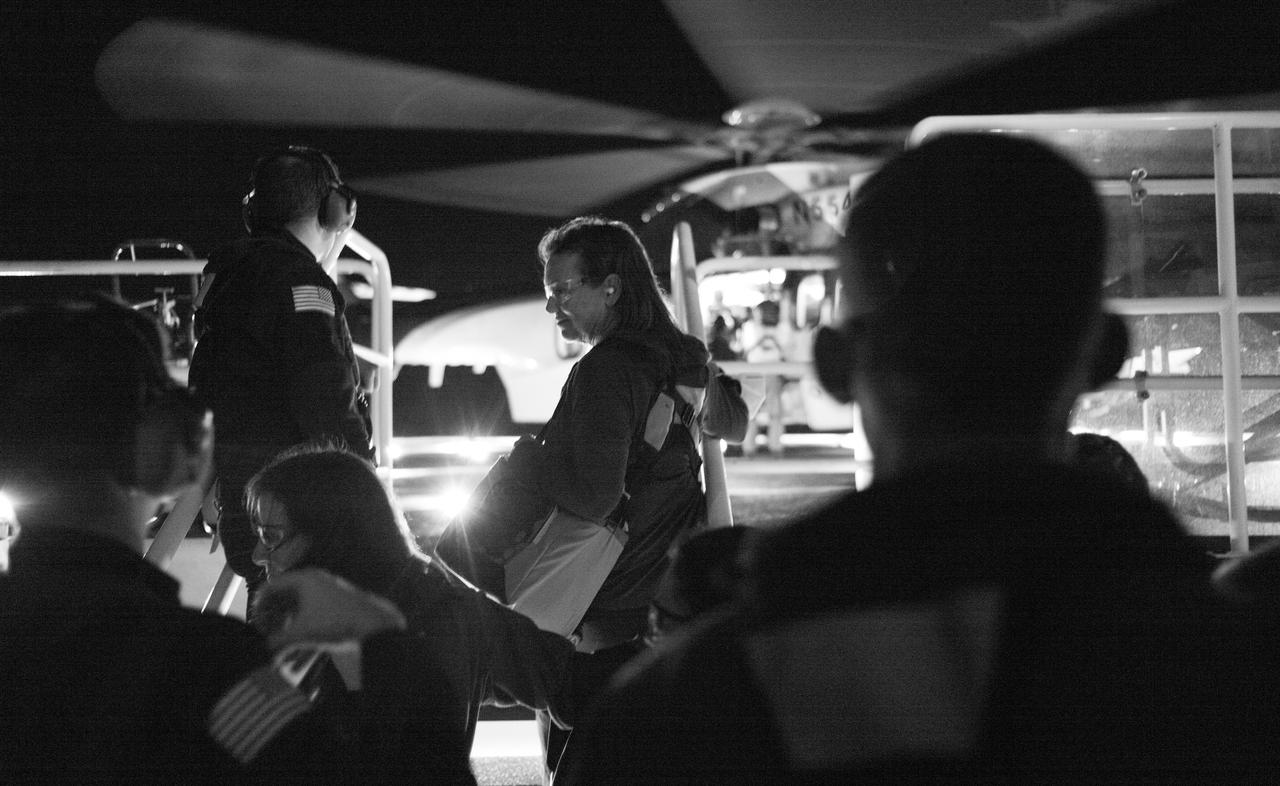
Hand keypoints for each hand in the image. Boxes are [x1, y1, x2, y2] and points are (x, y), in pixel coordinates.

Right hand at [254, 568, 405, 650]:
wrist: (373, 625)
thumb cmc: (336, 622)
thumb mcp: (302, 632)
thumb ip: (278, 640)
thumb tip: (262, 649)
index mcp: (303, 579)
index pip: (271, 586)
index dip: (259, 605)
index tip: (254, 623)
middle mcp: (313, 579)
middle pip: (283, 593)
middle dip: (271, 613)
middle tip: (264, 632)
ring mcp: (325, 589)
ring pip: (296, 602)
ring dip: (285, 619)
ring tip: (278, 637)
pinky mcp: (333, 600)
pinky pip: (308, 607)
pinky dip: (299, 620)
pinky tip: (296, 636)